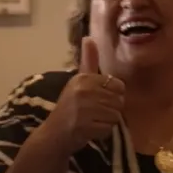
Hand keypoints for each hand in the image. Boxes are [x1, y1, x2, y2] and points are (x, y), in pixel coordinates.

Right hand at [44, 37, 125, 154]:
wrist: (53, 134)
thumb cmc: (69, 107)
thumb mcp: (79, 81)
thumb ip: (88, 61)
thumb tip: (89, 37)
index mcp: (84, 78)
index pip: (119, 86)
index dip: (112, 96)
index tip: (97, 100)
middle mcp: (83, 90)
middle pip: (119, 101)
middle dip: (110, 110)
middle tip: (93, 113)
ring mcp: (83, 109)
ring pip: (116, 115)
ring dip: (106, 122)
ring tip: (91, 121)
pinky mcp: (84, 126)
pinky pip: (108, 128)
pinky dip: (102, 132)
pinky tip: (89, 130)